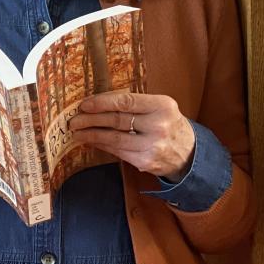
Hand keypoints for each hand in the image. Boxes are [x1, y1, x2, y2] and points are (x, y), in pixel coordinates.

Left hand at [68, 92, 194, 182]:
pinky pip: (117, 151)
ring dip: (91, 134)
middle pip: (117, 120)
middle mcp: (159, 125)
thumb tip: (97, 102)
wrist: (190, 154)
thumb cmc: (168, 124)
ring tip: (77, 132)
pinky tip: (91, 140)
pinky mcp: (146, 161)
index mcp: (162, 106)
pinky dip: (101, 144)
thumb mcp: (159, 108)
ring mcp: (153, 145)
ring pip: (114, 138)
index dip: (101, 102)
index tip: (84, 105)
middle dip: (91, 119)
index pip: (125, 102)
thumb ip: (134, 104)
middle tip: (74, 119)